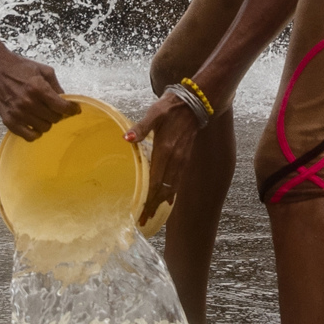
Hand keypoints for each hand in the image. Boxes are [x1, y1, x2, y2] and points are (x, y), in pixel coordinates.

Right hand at [0, 52, 79, 140]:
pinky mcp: (8, 120)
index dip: (72, 109)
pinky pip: (28, 136)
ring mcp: (17, 113)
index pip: (62, 107)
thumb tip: (66, 100)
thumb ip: (56, 86)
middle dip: (58, 114)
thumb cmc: (20, 67)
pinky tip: (34, 124)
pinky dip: (35, 132)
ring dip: (47, 122)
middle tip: (54, 108)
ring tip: (43, 114)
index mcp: (39, 88)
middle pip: (55, 119)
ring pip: (44, 128)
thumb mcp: (44, 70)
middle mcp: (28, 103)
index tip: (75, 109)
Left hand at [128, 92, 198, 226]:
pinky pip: (178, 180)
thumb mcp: (155, 113)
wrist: (196, 102)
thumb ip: (141, 127)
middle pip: (164, 189)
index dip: (148, 200)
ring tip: (154, 214)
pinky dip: (172, 192)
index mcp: (165, 150)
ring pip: (173, 187)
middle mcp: (175, 159)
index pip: (155, 182)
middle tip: (144, 221)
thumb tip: (127, 139)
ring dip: (162, 201)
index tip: (141, 214)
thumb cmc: (171, 107)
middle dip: (154, 206)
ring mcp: (182, 159)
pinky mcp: (185, 157)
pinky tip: (169, 198)